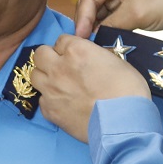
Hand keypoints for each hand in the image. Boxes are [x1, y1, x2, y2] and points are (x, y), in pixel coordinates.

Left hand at [30, 34, 149, 142]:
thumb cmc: (128, 91)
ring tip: (58, 84)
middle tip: (62, 66)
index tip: (76, 56)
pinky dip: (50, 100)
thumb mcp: (116, 62)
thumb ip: (96, 56)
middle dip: (50, 57)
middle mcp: (58, 67)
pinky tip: (63, 104)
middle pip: (40, 54)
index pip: (61, 39)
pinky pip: (42, 100)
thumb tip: (90, 59)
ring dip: (45, 77)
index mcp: (76, 50)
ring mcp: (51, 90)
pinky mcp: (50, 111)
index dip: (68, 48)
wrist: (123, 123)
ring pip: (34, 75)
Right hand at [74, 0, 162, 38]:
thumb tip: (92, 39)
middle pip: (91, 2)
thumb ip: (110, 26)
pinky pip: (111, 13)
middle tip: (85, 44)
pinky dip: (108, 25)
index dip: (83, 18)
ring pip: (100, 9)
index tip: (80, 38)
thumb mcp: (135, 14)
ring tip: (93, 45)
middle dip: (89, 22)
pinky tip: (104, 39)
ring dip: (98, 26)